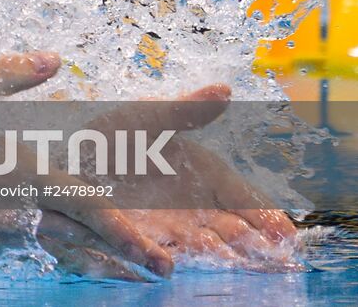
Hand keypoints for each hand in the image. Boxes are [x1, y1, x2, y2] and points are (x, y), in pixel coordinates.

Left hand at [75, 84, 298, 270]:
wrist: (69, 154)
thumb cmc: (115, 132)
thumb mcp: (148, 116)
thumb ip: (186, 110)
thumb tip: (224, 90)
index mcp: (205, 173)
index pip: (244, 198)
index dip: (265, 216)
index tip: (288, 234)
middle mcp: (195, 204)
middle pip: (234, 229)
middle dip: (258, 247)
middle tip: (281, 263)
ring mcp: (171, 224)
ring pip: (205, 246)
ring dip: (223, 258)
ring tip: (241, 267)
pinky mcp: (141, 237)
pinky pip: (160, 251)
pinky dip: (168, 259)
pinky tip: (170, 267)